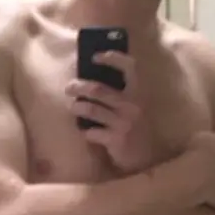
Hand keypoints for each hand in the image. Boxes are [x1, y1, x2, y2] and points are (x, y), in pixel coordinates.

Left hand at [65, 51, 153, 173]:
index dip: (113, 58)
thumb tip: (90, 77)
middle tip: (69, 87)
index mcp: (137, 93)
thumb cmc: (134, 127)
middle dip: (79, 87)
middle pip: (98, 90)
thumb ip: (118, 93)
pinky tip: (85, 131)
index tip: (95, 56)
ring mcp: (124, 123)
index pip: (130, 67)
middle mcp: (132, 105)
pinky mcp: (116, 140)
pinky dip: (85, 131)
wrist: (145, 157)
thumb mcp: (132, 107)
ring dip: (77, 107)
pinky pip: (92, 132)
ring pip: (91, 110)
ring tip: (73, 107)